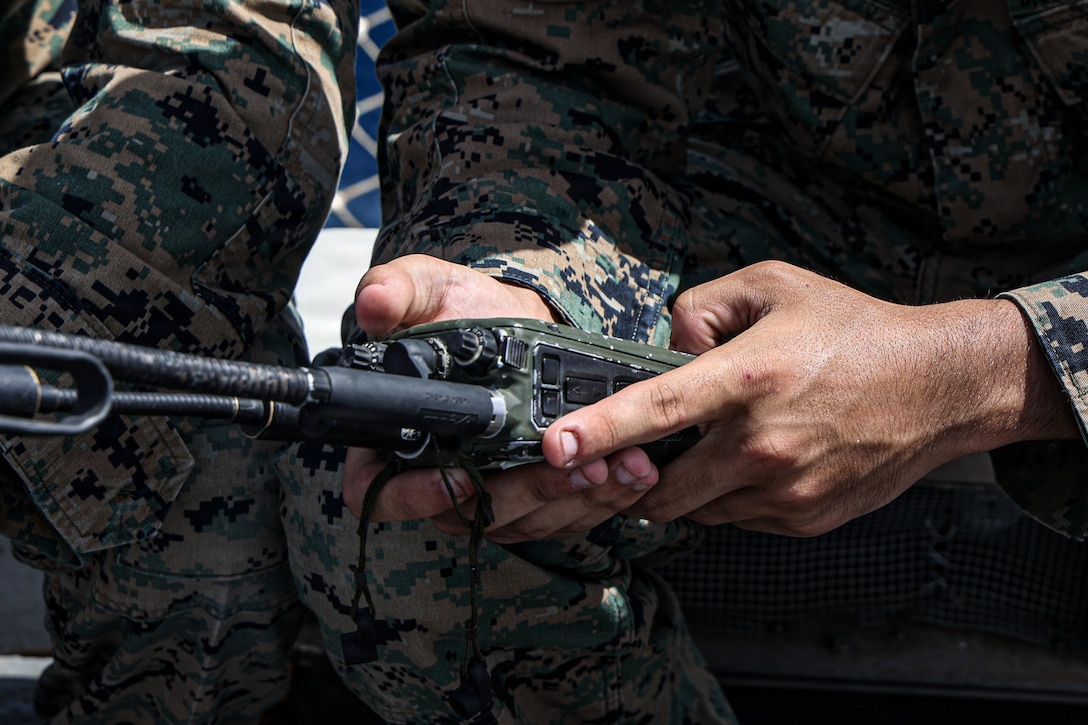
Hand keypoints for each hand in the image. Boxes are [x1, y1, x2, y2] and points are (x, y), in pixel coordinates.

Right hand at [342, 255, 658, 541]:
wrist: (519, 322)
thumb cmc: (461, 309)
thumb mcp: (427, 288)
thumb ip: (397, 290)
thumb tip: (375, 302)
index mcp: (390, 443)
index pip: (382, 493)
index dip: (416, 496)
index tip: (463, 475)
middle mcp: (433, 480)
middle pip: (469, 516)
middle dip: (531, 495)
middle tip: (579, 468)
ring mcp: (484, 497)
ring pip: (525, 523)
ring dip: (578, 500)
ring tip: (624, 467)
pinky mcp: (531, 502)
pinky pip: (561, 519)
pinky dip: (602, 500)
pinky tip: (635, 472)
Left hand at [541, 260, 1077, 535]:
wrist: (939, 387)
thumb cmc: (853, 330)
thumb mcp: (773, 286)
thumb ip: (700, 307)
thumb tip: (663, 348)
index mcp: (749, 378)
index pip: (656, 410)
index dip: (598, 430)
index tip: (553, 448)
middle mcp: (762, 444)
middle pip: (660, 486)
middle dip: (637, 476)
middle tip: (643, 451)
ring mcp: (784, 491)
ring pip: (695, 510)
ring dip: (687, 485)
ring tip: (723, 443)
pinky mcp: (801, 520)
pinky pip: (735, 520)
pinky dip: (729, 498)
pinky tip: (760, 460)